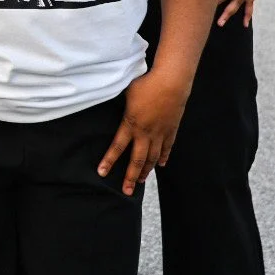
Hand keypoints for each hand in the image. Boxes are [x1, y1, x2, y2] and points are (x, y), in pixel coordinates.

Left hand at [98, 71, 189, 194]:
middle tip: (126, 191)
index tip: (102, 173)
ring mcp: (160, 133)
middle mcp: (145, 133)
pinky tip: (160, 165)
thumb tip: (107, 100)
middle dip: (131, 177)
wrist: (171, 82)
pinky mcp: (171, 130)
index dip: (109, 160)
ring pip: (153, 158)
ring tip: (140, 182)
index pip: (117, 146)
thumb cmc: (145, 84)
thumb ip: (120, 105)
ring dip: (146, 171)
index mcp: (130, 124)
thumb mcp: (125, 93)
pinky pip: (167, 148)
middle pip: (137, 160)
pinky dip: (163, 158)